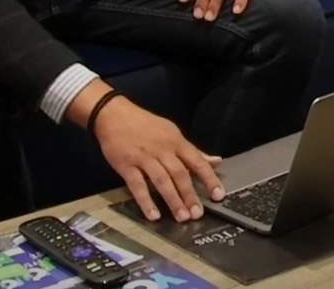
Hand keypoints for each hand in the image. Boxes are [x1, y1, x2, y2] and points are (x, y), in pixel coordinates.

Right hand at [93, 97, 224, 222]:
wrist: (114, 115)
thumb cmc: (145, 125)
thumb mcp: (172, 133)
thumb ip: (193, 151)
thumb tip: (216, 161)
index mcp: (177, 142)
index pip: (198, 162)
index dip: (209, 179)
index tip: (219, 195)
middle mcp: (163, 150)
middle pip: (180, 174)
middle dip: (190, 195)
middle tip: (197, 214)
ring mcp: (144, 158)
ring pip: (162, 181)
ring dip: (173, 200)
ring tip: (182, 217)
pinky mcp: (126, 165)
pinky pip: (137, 185)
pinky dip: (146, 201)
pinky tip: (153, 215)